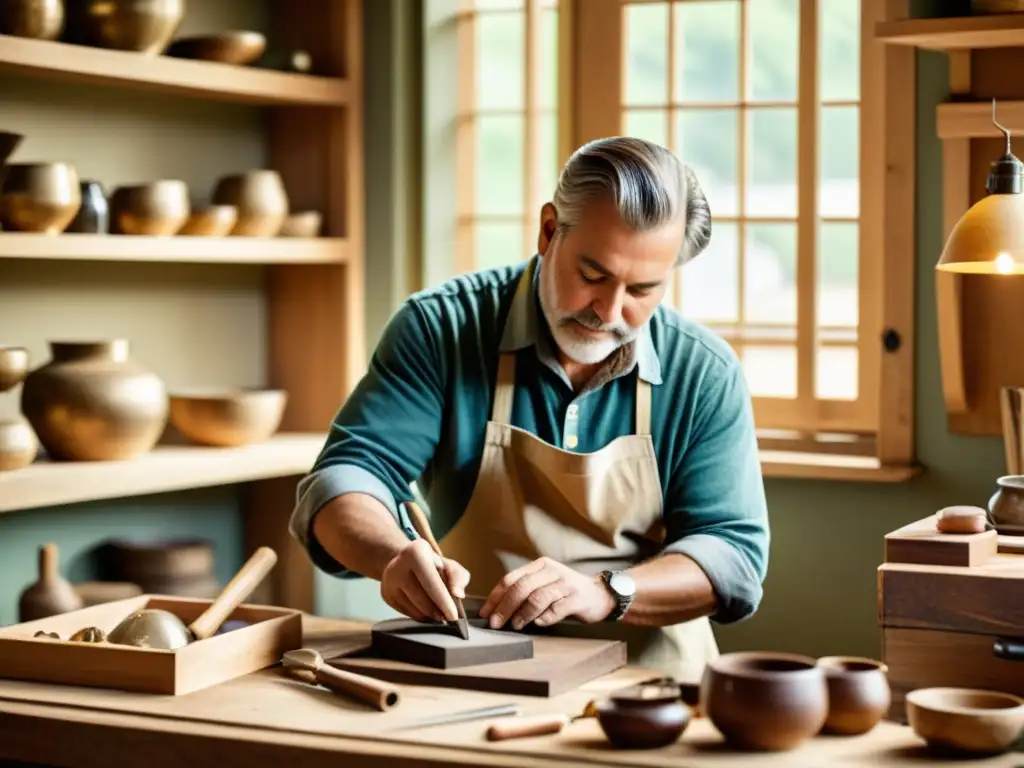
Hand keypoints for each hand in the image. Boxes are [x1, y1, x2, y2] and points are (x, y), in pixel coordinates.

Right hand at [380, 538, 469, 623]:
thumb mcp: (450, 566)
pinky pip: (405, 612)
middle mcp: (398, 565)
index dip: (443, 601)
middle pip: (420, 597)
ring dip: (429, 616)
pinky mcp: (385, 595)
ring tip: (440, 615)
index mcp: (415, 552)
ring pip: (412, 607)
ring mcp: (389, 581)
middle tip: (449, 619)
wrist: (406, 562)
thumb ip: (459, 577)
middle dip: (437, 611)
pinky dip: (419, 615)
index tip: (453, 616)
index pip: (431, 581)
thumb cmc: (433, 565)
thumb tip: (458, 594)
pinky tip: (427, 612)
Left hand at [478, 557, 615, 630]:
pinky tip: (537, 624)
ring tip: (515, 626)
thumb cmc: (566, 592)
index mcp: (540, 566)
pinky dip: (544, 618)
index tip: (485, 613)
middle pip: (522, 587)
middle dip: (505, 607)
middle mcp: (552, 571)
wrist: (600, 594)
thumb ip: (525, 591)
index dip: (496, 597)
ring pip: (537, 597)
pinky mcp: (577, 598)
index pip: (511, 578)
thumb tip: (496, 609)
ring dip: (523, 614)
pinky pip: (556, 609)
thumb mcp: (545, 584)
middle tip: (495, 623)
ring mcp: (566, 584)